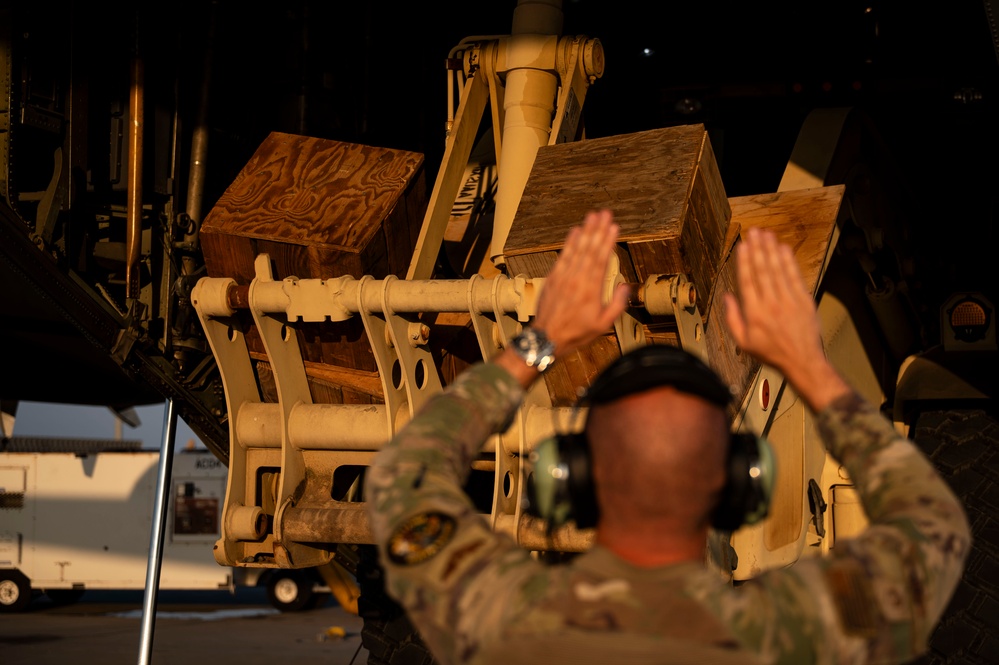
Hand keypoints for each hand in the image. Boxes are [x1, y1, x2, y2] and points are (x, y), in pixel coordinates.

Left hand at [533, 209, 629, 357]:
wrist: (546, 338)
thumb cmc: (576, 333)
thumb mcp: (603, 325)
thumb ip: (617, 305)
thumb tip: (626, 286)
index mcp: (591, 290)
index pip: (601, 260)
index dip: (607, 242)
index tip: (614, 226)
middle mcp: (577, 280)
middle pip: (589, 250)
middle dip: (598, 230)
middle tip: (605, 213)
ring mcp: (563, 277)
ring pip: (576, 250)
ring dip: (585, 231)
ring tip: (592, 216)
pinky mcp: (553, 278)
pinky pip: (563, 256)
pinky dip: (569, 243)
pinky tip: (575, 231)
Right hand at [723, 227, 848, 410]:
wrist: (803, 361)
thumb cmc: (772, 353)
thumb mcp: (743, 342)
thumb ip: (732, 319)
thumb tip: (727, 297)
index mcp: (755, 314)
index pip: (747, 281)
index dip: (744, 261)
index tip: (742, 246)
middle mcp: (771, 304)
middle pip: (763, 271)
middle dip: (757, 249)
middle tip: (753, 232)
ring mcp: (789, 301)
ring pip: (778, 270)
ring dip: (771, 250)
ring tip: (766, 234)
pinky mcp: (804, 300)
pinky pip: (795, 276)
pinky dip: (789, 261)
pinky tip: (783, 249)